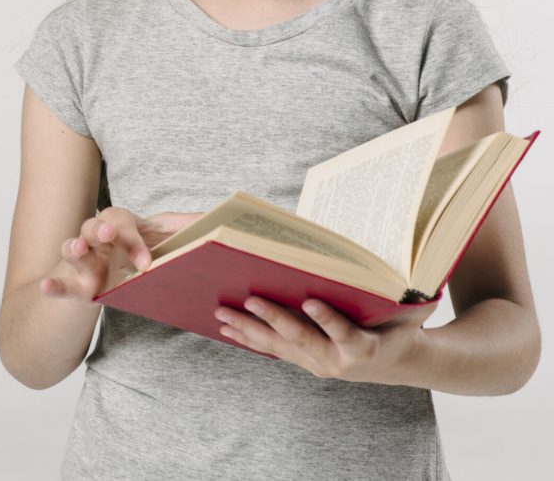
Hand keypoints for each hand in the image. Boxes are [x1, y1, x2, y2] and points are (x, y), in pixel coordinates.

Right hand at [39, 208, 203, 305]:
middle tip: (107, 233)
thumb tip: (220, 219)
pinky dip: (53, 286)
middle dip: (100, 229)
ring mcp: (86, 261)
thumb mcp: (166, 240)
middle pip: (94, 226)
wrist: (117, 278)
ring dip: (74, 247)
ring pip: (73, 248)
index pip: (124, 223)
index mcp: (124, 226)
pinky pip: (62, 284)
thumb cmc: (143, 253)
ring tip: (76, 248)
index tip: (146, 263)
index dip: (133, 241)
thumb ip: (188, 230)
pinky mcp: (76, 286)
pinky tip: (46, 287)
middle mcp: (100, 239)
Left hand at [213, 295, 438, 384]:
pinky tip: (228, 328)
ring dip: (250, 330)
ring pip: (280, 347)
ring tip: (223, 315)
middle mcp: (338, 362)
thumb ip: (404, 297)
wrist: (403, 364)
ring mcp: (319, 365)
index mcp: (365, 348)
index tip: (310, 301)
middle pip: (302, 339)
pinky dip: (251, 339)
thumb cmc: (404, 328)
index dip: (327, 319)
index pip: (345, 333)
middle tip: (250, 300)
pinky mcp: (307, 363)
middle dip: (274, 319)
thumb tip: (402, 267)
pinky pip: (276, 350)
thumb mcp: (410, 313)